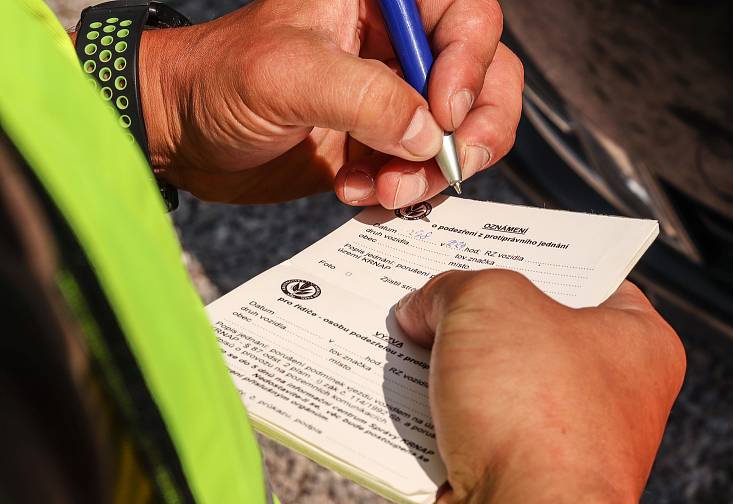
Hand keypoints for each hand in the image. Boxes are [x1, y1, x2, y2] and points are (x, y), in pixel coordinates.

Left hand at [138, 1, 521, 205]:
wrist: (184, 137)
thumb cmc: (217, 81)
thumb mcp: (287, 75)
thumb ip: (365, 98)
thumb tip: (431, 135)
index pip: (466, 16)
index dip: (468, 63)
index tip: (443, 114)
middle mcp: (395, 42)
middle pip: (482, 74)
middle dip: (473, 127)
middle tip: (451, 164)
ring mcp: (393, 95)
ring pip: (459, 129)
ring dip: (431, 170)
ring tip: (385, 188)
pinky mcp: (382, 142)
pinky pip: (423, 167)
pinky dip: (404, 189)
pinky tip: (358, 192)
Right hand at [394, 271, 685, 503]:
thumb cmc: (537, 414)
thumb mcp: (489, 302)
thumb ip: (452, 286)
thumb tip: (421, 310)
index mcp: (634, 341)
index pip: (585, 276)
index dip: (529, 257)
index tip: (485, 248)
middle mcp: (607, 392)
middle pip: (527, 328)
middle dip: (471, 313)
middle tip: (432, 293)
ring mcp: (562, 438)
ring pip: (491, 380)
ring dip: (447, 363)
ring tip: (407, 338)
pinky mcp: (516, 473)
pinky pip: (469, 425)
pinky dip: (436, 410)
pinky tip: (405, 392)